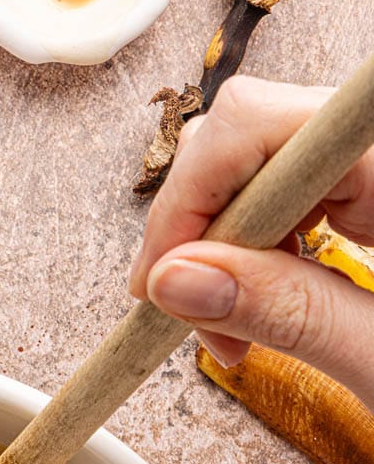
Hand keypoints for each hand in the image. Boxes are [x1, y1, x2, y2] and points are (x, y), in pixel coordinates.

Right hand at [130, 76, 373, 407]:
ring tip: (233, 335)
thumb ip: (285, 314)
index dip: (190, 202)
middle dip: (204, 229)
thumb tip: (180, 279)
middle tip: (198, 324)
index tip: (160, 286)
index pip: (258, 128)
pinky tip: (264, 310)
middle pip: (256, 138)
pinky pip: (302, 196)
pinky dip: (265, 254)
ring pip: (267, 169)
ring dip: (228, 250)